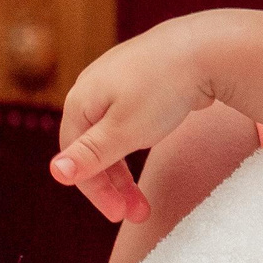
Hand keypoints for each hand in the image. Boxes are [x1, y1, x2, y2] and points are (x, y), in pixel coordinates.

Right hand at [52, 16, 234, 223]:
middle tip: (136, 214)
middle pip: (94, 145)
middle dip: (113, 184)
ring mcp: (121, 79)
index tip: (118, 215)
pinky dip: (140, 141)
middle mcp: (95, 86)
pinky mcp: (146, 76)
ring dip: (127, 168)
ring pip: (115, 133)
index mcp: (81, 99)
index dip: (95, 189)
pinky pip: (134, 117)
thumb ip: (90, 155)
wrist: (208, 47)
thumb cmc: (162, 90)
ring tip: (145, 197)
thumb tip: (55, 173)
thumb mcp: (124, 131)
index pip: (76, 155)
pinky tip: (151, 146)